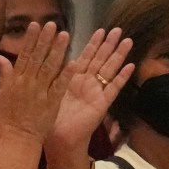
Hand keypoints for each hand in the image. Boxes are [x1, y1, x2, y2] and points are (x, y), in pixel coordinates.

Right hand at [0, 21, 72, 144]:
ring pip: (50, 68)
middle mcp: (28, 83)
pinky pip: (60, 86)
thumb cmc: (7, 118)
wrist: (17, 139)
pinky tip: (74, 62)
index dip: (30, 40)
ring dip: (58, 51)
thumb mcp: (1, 95)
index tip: (36, 25)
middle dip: (45, 40)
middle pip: (38, 58)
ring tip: (65, 36)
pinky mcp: (52, 102)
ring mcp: (41, 92)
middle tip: (53, 24)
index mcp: (16, 81)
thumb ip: (4, 75)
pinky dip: (66, 75)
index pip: (24, 55)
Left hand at [48, 26, 133, 168]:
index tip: (100, 29)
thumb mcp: (47, 92)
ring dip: (119, 55)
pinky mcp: (102, 103)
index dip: (93, 44)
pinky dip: (122, 77)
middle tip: (118, 29)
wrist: (58, 139)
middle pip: (101, 60)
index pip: (86, 57)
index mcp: (73, 80)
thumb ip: (46, 75)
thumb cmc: (50, 118)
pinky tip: (130, 65)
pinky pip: (114, 88)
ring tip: (128, 40)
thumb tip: (38, 57)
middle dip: (109, 45)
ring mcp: (96, 92)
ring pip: (110, 69)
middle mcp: (87, 84)